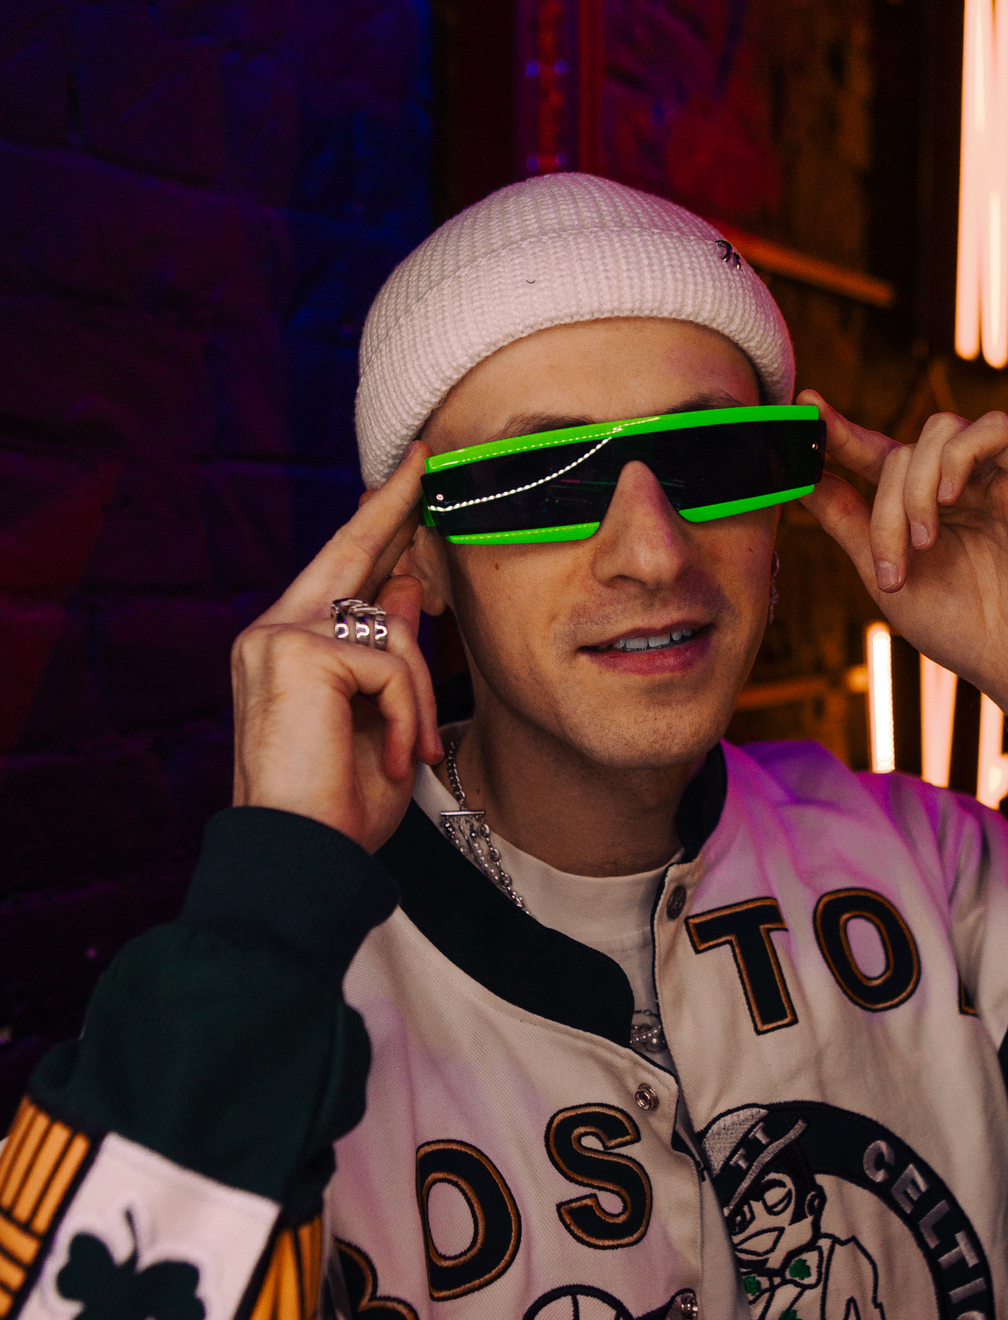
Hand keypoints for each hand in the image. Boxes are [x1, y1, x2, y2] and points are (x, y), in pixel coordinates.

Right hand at [230, 442, 442, 852]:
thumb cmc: (335, 807)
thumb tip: (409, 587)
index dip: (373, 526)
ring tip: (412, 754)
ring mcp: (279, 636)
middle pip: (348, 552)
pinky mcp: (298, 650)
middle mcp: (272, 631)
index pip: (336, 573)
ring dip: (418, 697)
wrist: (299, 857)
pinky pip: (392, 663)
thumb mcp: (378, 720)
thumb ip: (387, 651)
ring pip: (392, 630)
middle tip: (425, 463)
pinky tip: (398, 754)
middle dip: (392, 508)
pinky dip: (409, 714)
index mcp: (284, 648)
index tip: (404, 482)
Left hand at [800, 393, 1007, 727]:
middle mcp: (958, 483)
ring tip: (925, 543)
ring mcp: (997, 476)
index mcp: (922, 505)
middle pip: (901, 452)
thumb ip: (848, 524)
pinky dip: (961, 456)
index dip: (838, 431)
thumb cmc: (962, 628)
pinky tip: (949, 499)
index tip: (803, 407)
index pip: (874, 453)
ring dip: (916, 486)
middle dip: (885, 509)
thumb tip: (801, 479)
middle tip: (893, 567)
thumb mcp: (887, 577)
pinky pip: (995, 429)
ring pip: (941, 431)